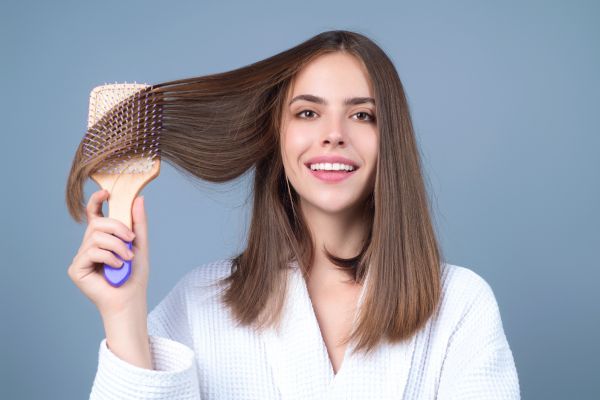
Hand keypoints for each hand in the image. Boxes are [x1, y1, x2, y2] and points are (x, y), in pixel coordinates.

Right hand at [67, 189, 150, 317]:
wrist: (131, 299)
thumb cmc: (135, 275)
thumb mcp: (140, 243)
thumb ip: (138, 222)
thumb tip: (139, 198)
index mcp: (102, 238)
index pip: (94, 215)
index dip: (96, 201)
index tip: (107, 193)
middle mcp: (88, 246)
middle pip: (97, 224)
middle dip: (117, 228)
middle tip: (131, 240)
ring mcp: (81, 257)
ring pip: (96, 237)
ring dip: (117, 247)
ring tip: (127, 259)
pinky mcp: (76, 269)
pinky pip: (91, 252)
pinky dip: (109, 258)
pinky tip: (117, 267)